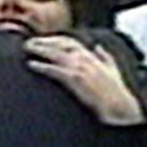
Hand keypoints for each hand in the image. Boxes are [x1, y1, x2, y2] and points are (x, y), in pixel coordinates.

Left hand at [24, 36, 145, 125]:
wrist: (120, 106)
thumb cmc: (116, 92)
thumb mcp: (113, 70)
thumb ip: (105, 57)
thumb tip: (98, 47)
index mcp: (92, 56)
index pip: (70, 42)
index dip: (54, 39)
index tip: (42, 40)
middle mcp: (85, 58)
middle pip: (60, 44)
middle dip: (43, 41)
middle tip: (29, 43)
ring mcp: (80, 68)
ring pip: (55, 53)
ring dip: (39, 49)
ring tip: (27, 49)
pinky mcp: (75, 79)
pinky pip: (54, 69)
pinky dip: (41, 65)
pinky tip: (31, 64)